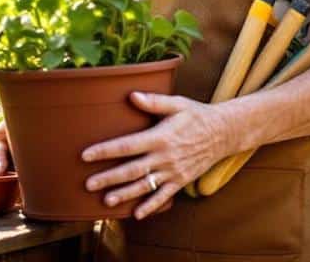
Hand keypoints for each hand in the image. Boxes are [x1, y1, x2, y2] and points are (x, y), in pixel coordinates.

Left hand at [82, 92, 231, 219]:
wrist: (223, 133)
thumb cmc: (196, 115)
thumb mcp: (177, 104)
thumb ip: (154, 102)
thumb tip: (131, 95)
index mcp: (160, 136)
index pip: (127, 145)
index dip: (105, 150)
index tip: (86, 155)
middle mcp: (165, 157)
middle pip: (132, 170)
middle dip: (109, 178)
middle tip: (88, 184)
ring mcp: (173, 171)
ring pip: (144, 186)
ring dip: (125, 194)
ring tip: (106, 201)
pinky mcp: (181, 181)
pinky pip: (164, 196)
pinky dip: (151, 206)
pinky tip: (137, 214)